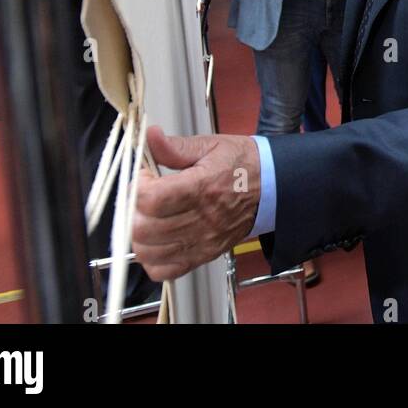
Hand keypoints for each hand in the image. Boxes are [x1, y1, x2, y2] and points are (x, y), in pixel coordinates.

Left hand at [132, 126, 260, 281]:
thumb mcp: (211, 146)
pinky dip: (153, 258)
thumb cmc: (242, 166)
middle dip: (134, 210)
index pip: (151, 199)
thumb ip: (176, 146)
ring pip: (149, 251)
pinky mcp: (203, 254)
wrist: (273, 188)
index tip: (144, 176)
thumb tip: (150, 137)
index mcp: (202, 187)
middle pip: (144, 229)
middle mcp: (201, 219)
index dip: (137, 186)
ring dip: (140, 234)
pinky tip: (158, 239)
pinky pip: (165, 270)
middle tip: (144, 196)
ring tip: (149, 217)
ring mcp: (202, 241)